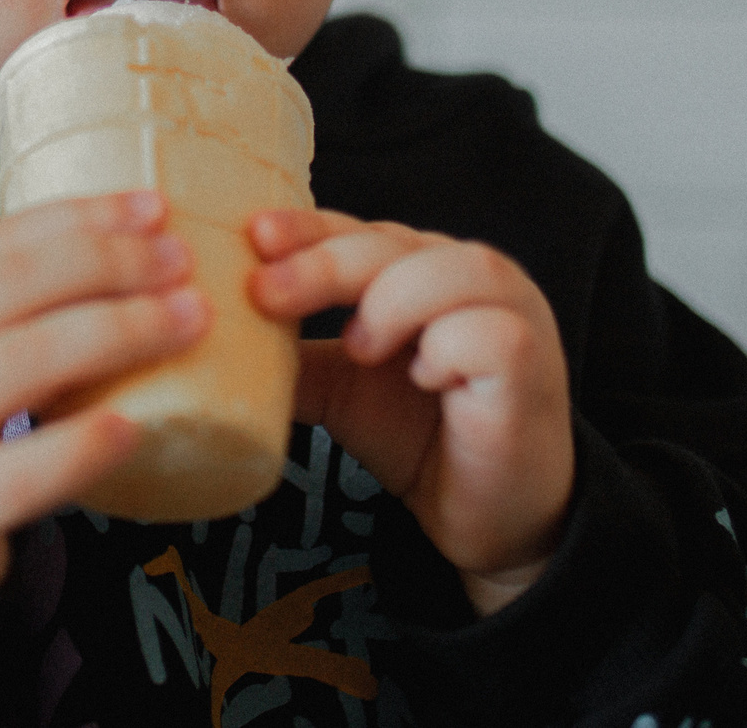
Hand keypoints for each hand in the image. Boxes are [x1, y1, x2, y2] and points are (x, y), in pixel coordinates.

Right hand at [0, 189, 208, 596]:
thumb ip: (5, 308)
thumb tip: (132, 245)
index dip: (76, 218)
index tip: (153, 208)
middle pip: (7, 289)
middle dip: (104, 264)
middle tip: (181, 263)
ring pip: (18, 364)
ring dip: (115, 331)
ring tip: (186, 322)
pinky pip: (18, 472)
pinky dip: (80, 444)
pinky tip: (133, 427)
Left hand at [248, 209, 573, 614]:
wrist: (487, 517)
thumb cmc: (421, 437)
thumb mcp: (341, 388)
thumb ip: (294, 355)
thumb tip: (214, 337)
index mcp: (424, 267)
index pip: (361, 231)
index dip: (310, 230)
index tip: (256, 237)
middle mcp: (471, 275)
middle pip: (394, 243)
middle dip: (325, 263)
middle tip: (266, 293)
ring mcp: (512, 311)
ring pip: (448, 269)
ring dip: (391, 301)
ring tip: (359, 348)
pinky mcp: (532, 360)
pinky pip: (488, 333)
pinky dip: (445, 349)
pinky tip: (426, 376)